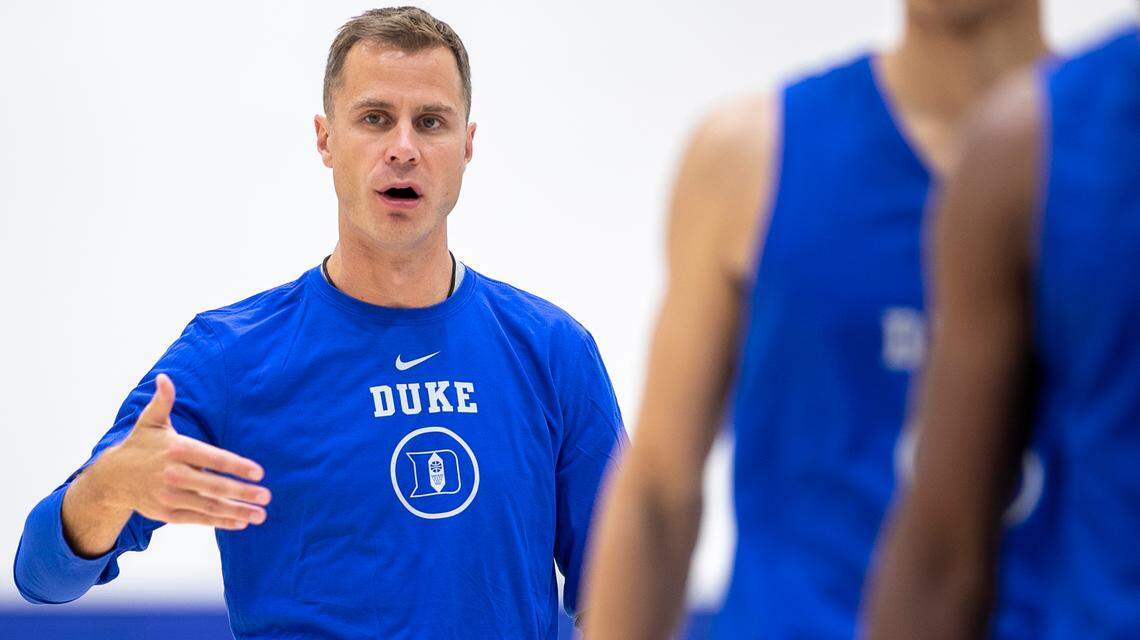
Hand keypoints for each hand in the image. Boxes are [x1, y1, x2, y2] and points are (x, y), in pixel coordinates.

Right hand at [93, 373, 270, 529]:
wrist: (111, 479)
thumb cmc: (139, 446)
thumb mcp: (150, 422)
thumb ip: (163, 401)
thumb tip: (164, 378)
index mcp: (176, 450)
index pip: (213, 458)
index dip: (236, 466)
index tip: (259, 473)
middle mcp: (173, 474)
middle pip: (214, 485)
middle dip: (243, 492)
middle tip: (266, 496)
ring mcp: (170, 496)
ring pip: (209, 506)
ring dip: (237, 511)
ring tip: (261, 515)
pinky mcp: (167, 513)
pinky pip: (198, 519)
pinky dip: (220, 522)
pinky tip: (241, 521)